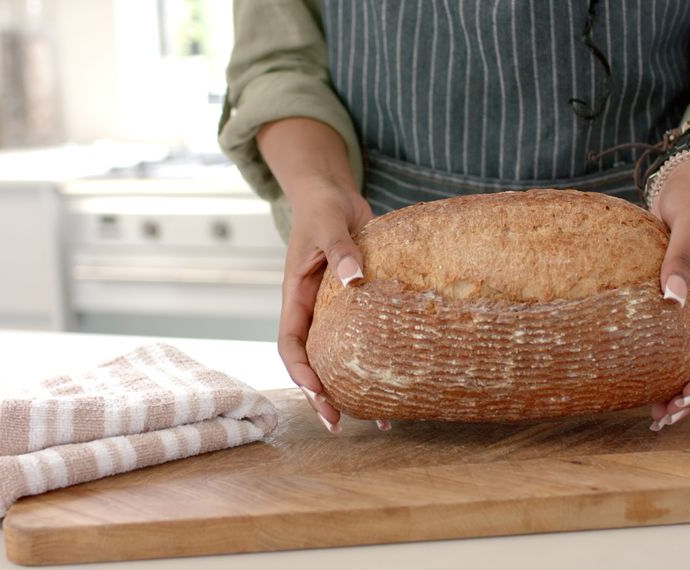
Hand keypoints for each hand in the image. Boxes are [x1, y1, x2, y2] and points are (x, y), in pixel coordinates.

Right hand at [278, 182, 383, 432]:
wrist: (334, 194)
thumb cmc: (323, 206)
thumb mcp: (328, 225)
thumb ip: (341, 250)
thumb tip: (355, 281)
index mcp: (296, 296)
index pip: (290, 343)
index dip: (300, 371)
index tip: (317, 391)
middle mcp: (313, 311)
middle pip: (312, 362)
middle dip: (321, 396)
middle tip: (337, 424)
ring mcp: (334, 312)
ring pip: (339, 358)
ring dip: (351, 389)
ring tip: (375, 420)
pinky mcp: (358, 306)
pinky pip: (365, 339)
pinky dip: (377, 362)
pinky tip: (399, 384)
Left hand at [647, 156, 689, 430]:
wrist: (687, 181)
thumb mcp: (686, 227)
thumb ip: (677, 261)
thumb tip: (670, 299)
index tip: (687, 397)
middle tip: (664, 418)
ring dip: (678, 384)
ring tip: (655, 414)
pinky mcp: (681, 299)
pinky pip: (675, 338)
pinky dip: (663, 360)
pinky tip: (641, 380)